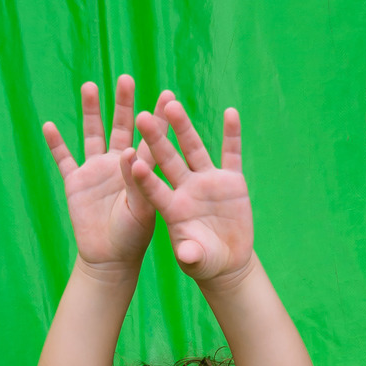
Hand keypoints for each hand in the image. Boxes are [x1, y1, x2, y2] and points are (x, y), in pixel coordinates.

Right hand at [43, 77, 167, 271]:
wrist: (109, 260)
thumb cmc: (134, 239)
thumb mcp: (142, 211)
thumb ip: (138, 182)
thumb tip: (131, 150)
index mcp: (141, 170)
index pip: (152, 139)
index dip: (159, 118)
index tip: (168, 96)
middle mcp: (119, 164)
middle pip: (122, 127)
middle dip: (124, 104)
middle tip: (126, 79)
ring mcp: (96, 171)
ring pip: (93, 134)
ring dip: (91, 111)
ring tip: (90, 86)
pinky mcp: (76, 182)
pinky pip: (64, 159)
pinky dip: (56, 144)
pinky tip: (49, 126)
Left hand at [128, 99, 253, 284]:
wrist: (226, 261)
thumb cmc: (204, 262)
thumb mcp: (196, 260)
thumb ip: (191, 254)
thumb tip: (185, 255)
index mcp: (172, 207)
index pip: (154, 189)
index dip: (145, 177)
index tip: (132, 161)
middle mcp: (186, 189)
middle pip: (168, 160)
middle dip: (156, 139)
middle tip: (141, 116)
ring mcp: (208, 181)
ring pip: (194, 149)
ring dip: (184, 127)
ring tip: (171, 104)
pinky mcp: (231, 180)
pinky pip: (232, 153)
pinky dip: (232, 135)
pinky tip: (230, 113)